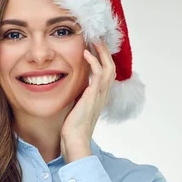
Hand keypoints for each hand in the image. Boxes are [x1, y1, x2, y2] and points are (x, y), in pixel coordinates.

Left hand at [60, 39, 115, 160]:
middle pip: (111, 67)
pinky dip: (93, 61)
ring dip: (102, 52)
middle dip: (105, 52)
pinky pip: (97, 74)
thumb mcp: (75, 110)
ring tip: (94, 41)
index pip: (106, 74)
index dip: (103, 60)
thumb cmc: (72, 130)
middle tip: (97, 39)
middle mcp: (102, 95)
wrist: (74, 142)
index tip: (94, 48)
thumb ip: (76, 99)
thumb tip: (71, 91)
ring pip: (108, 67)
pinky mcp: (92, 96)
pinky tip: (86, 53)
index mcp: (99, 98)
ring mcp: (99, 95)